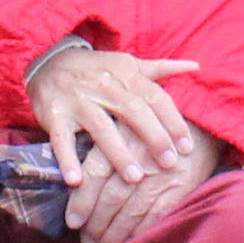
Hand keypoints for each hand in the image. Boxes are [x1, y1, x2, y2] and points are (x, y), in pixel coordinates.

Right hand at [30, 45, 224, 242]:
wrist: (48, 61)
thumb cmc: (97, 69)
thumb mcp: (127, 64)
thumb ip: (160, 69)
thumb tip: (195, 65)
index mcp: (126, 74)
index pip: (155, 97)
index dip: (172, 121)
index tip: (187, 146)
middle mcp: (104, 86)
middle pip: (133, 112)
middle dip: (153, 138)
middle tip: (169, 164)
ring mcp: (78, 100)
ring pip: (101, 128)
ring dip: (118, 154)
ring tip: (134, 179)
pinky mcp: (55, 114)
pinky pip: (61, 139)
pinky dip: (67, 160)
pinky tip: (77, 181)